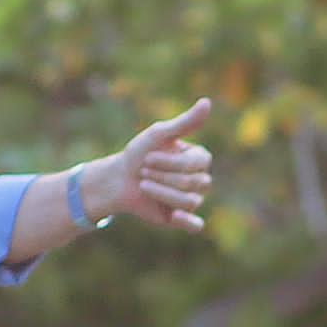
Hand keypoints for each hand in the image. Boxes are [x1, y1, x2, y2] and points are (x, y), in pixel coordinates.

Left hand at [90, 99, 215, 229]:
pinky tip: (175, 217)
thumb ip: (186, 122)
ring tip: (143, 186)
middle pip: (194, 182)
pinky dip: (188, 223)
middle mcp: (199, 179)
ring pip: (190, 201)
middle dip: (164, 177)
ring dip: (161, 192)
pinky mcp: (180, 218)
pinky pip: (195, 225)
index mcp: (198, 158)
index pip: (199, 162)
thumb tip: (208, 101)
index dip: (172, 162)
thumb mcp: (160, 135)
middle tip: (143, 171)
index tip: (148, 157)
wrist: (118, 180)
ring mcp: (191, 199)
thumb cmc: (139, 153)